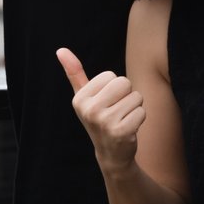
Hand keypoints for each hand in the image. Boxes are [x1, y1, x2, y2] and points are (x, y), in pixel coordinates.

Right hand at [58, 47, 145, 174]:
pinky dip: (139, 119)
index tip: (106, 103)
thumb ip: (74, 72)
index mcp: (79, 99)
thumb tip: (61, 50)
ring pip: (136, 97)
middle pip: (124, 82)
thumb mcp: (84, 96)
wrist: (111, 153)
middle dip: (126, 95)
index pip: (110, 75)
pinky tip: (129, 129)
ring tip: (123, 120)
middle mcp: (89, 110)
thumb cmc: (99, 118)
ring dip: (134, 107)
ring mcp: (104, 122)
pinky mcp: (121, 132)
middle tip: (117, 111)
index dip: (113, 87)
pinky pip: (142, 111)